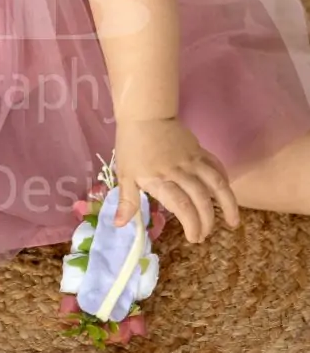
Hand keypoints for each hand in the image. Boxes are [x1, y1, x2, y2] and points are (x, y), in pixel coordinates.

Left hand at [113, 117, 239, 243]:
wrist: (145, 115)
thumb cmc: (132, 146)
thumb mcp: (125, 174)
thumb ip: (127, 201)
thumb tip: (119, 225)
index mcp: (160, 179)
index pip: (182, 206)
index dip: (192, 224)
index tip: (194, 238)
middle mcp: (180, 172)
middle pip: (201, 199)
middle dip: (207, 221)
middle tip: (205, 235)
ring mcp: (192, 160)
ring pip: (216, 183)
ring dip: (227, 204)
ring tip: (233, 222)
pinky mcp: (199, 150)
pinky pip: (216, 166)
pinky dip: (225, 180)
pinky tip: (227, 193)